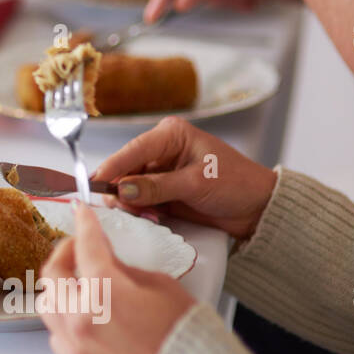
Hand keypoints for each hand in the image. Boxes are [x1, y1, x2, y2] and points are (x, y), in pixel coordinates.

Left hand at [40, 203, 194, 353]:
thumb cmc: (184, 332)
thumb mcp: (159, 285)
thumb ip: (123, 268)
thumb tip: (105, 257)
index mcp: (105, 289)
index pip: (85, 245)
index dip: (83, 223)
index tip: (80, 212)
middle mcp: (81, 316)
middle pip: (52, 273)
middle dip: (64, 253)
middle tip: (77, 248)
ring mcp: (76, 345)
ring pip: (48, 305)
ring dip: (60, 290)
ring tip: (78, 285)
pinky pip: (58, 337)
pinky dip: (66, 322)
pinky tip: (83, 319)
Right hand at [93, 116, 277, 239]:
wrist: (258, 209)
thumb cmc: (237, 184)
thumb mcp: (196, 184)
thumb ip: (156, 187)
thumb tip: (121, 190)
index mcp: (171, 134)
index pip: (133, 150)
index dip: (112, 167)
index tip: (94, 184)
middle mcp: (161, 149)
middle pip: (125, 169)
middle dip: (121, 190)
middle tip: (122, 209)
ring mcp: (160, 172)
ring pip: (128, 187)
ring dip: (131, 204)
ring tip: (146, 216)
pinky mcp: (162, 191)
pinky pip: (139, 200)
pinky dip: (139, 211)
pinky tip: (151, 218)